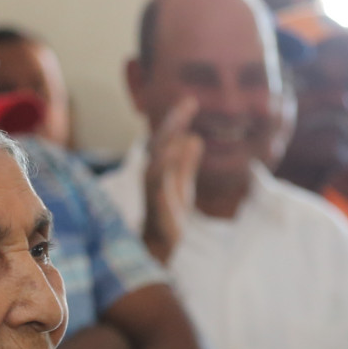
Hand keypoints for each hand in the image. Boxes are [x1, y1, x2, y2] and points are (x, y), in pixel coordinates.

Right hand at [142, 96, 201, 263]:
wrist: (160, 248)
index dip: (178, 120)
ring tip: (180, 119)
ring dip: (168, 137)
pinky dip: (164, 163)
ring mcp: (152, 187)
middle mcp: (153, 173)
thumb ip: (187, 162)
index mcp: (160, 168)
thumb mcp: (182, 185)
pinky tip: (175, 149)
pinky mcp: (156, 202)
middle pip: (161, 142)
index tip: (191, 101)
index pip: (168, 138)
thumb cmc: (169, 216)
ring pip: (157, 157)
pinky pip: (158, 179)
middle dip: (173, 122)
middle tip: (188, 102)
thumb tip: (194, 139)